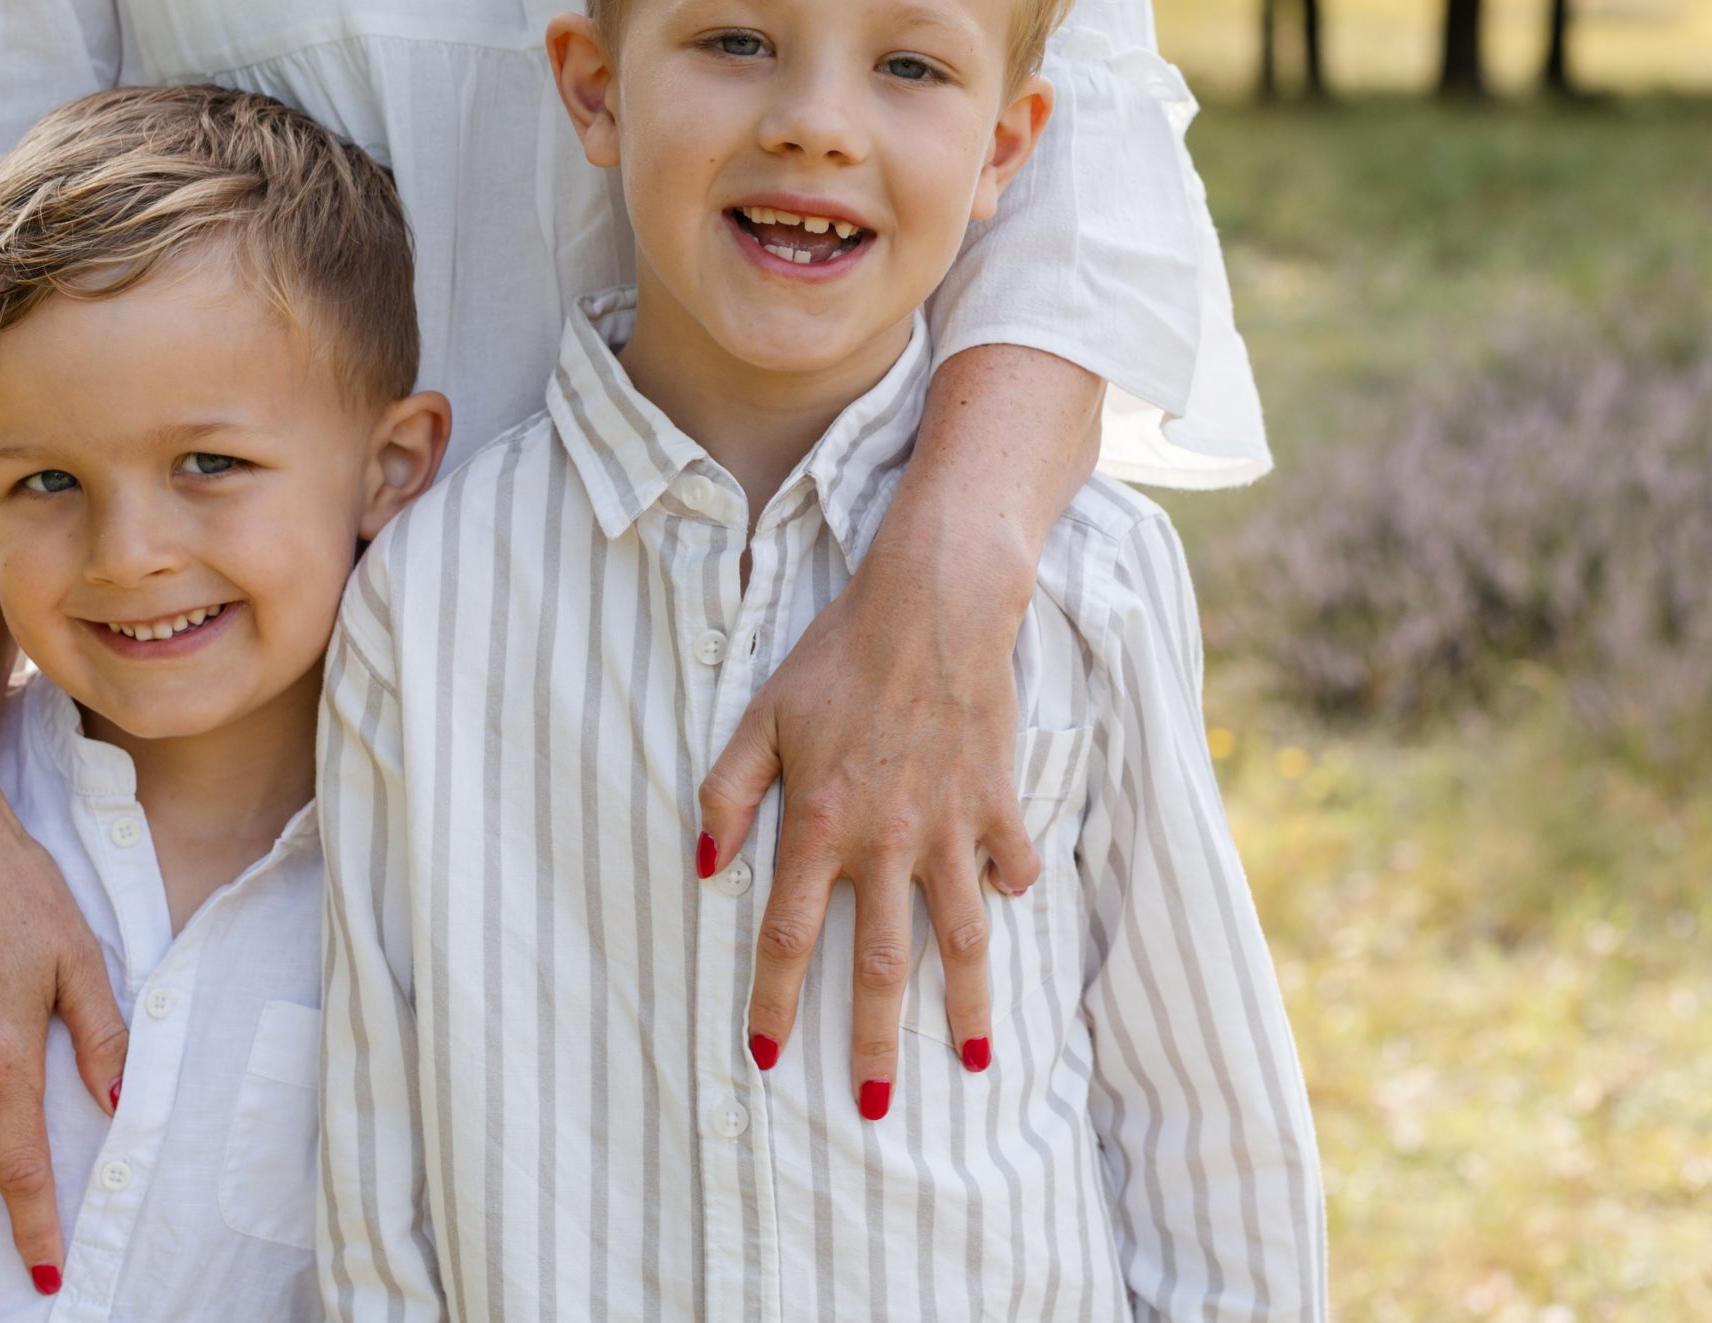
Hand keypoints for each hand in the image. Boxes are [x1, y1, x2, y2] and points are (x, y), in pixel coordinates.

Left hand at [696, 519, 1039, 1118]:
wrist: (932, 604)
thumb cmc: (836, 656)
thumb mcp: (760, 717)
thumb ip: (725, 794)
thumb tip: (701, 866)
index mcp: (816, 824)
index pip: (786, 937)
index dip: (774, 1003)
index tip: (769, 1059)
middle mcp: (883, 839)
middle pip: (878, 966)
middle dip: (874, 1043)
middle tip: (874, 1107)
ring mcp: (947, 826)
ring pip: (959, 938)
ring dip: (966, 1005)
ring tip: (971, 1061)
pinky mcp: (996, 802)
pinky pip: (1009, 865)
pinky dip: (1010, 890)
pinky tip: (1006, 908)